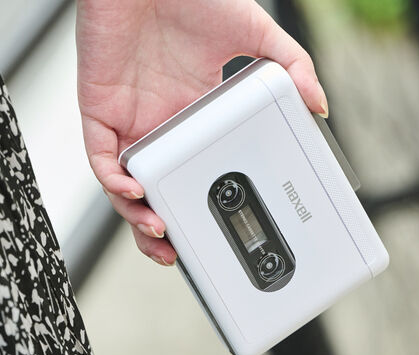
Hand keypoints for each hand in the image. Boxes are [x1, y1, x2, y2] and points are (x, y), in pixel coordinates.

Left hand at [76, 0, 327, 265]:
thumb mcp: (255, 36)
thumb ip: (290, 69)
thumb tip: (317, 106)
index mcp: (192, 119)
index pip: (194, 173)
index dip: (198, 205)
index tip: (210, 229)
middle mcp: (159, 128)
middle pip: (157, 191)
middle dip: (164, 228)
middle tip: (180, 254)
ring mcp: (129, 124)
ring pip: (125, 187)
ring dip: (138, 217)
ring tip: (161, 236)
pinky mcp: (101, 113)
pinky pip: (101, 159)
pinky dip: (114, 182)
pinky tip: (135, 193)